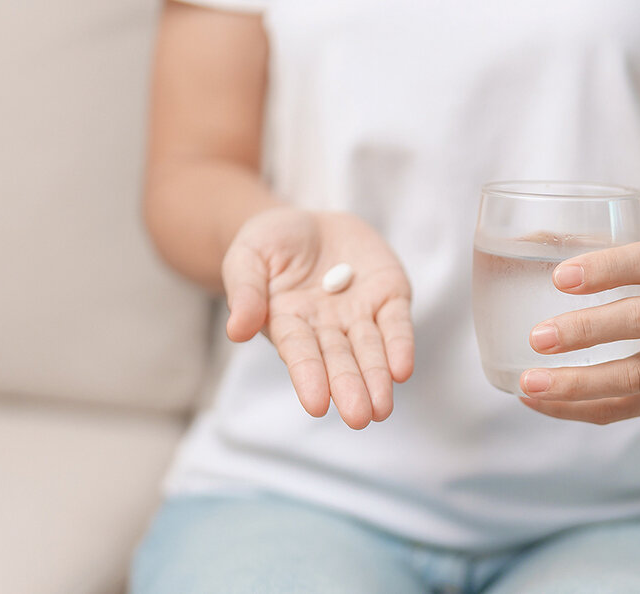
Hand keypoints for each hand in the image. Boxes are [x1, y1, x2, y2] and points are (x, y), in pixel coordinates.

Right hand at [222, 207, 413, 428]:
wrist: (308, 223)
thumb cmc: (269, 244)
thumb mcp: (247, 257)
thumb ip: (245, 291)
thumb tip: (236, 331)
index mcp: (288, 323)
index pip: (300, 353)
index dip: (309, 377)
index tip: (316, 405)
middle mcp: (327, 327)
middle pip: (340, 360)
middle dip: (350, 387)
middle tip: (359, 418)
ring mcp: (360, 313)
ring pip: (371, 349)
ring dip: (377, 378)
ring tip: (382, 408)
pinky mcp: (389, 295)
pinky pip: (398, 323)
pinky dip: (401, 345)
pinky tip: (402, 370)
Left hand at [519, 241, 639, 423]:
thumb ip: (605, 255)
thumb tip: (523, 242)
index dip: (607, 267)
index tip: (559, 277)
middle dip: (586, 330)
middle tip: (537, 337)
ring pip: (632, 375)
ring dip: (577, 382)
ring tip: (529, 382)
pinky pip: (620, 409)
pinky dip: (574, 408)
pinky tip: (537, 401)